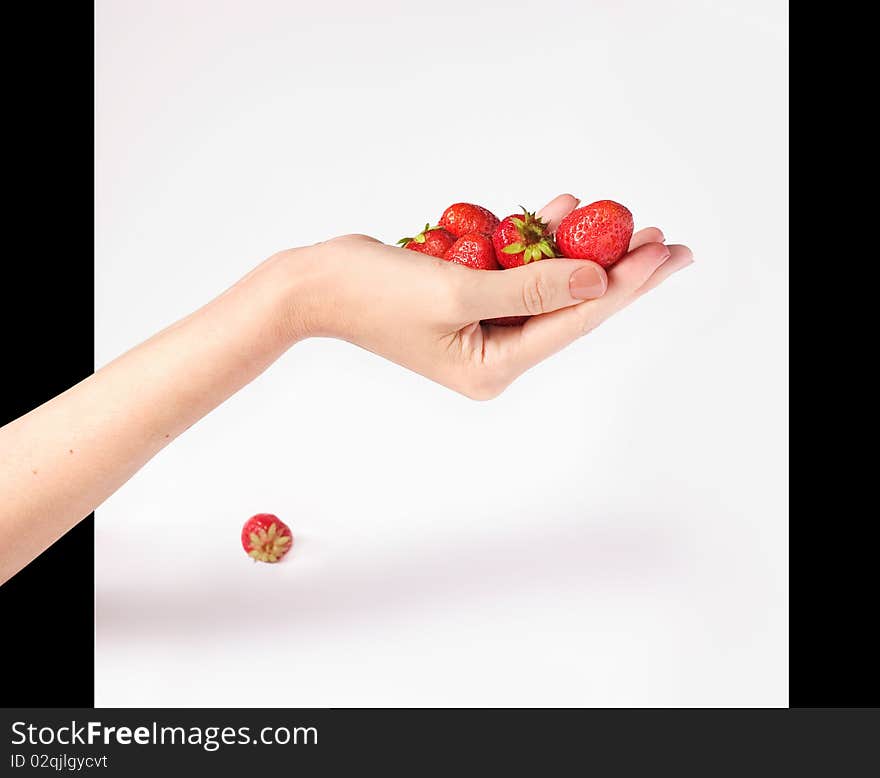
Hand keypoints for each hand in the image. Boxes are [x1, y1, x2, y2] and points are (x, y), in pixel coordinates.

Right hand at [283, 194, 692, 398]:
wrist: (316, 285)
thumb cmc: (375, 293)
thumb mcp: (459, 291)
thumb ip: (531, 287)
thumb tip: (596, 277)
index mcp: (494, 369)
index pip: (573, 322)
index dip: (622, 285)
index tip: (663, 253)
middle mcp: (495, 356)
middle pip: (569, 308)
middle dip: (616, 272)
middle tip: (668, 242)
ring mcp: (482, 330)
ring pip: (547, 286)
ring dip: (579, 251)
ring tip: (626, 221)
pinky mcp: (470, 303)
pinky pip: (516, 273)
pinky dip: (535, 243)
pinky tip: (565, 211)